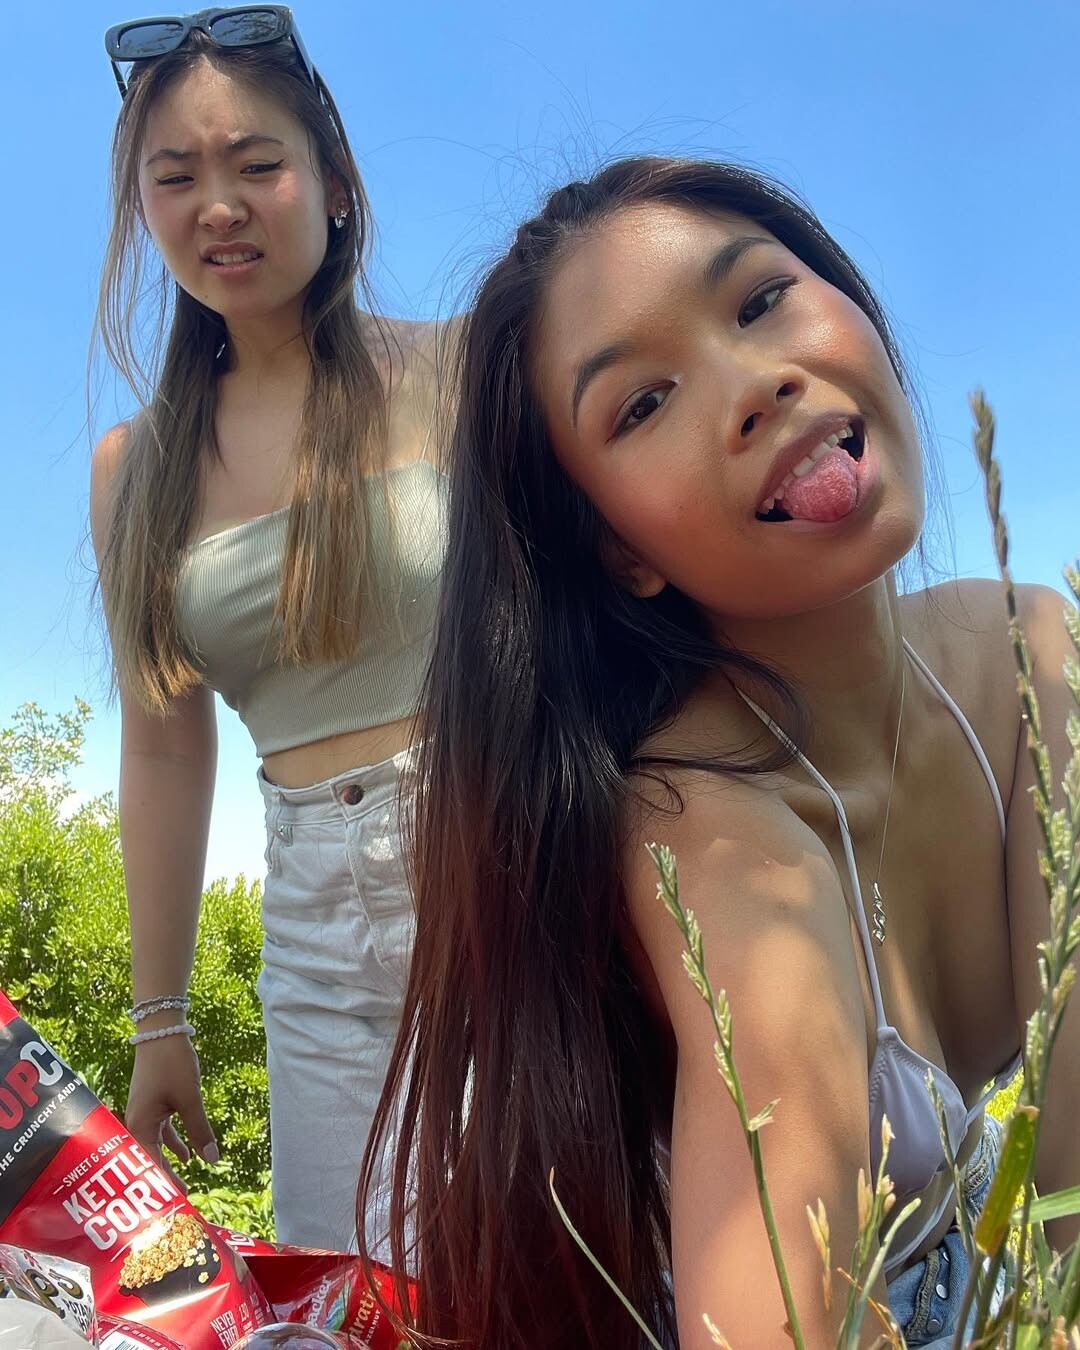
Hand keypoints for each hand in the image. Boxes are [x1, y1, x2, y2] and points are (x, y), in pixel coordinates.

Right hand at [124, 1033, 218, 1189]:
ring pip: (156, 1147)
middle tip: (178, 1204)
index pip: (148, 1166)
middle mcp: (136, 1123)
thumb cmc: (172, 1064)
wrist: (162, 1030)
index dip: (161, 1186)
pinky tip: (188, 1157)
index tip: (174, 1207)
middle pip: (149, 1160)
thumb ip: (200, 1130)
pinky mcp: (153, 1104)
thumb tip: (212, 1161)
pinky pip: (162, 1132)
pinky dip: (174, 1144)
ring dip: (169, 1164)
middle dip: (163, 1181)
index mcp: (139, 1126)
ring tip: (184, 1186)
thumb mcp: (190, 1099)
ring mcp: (144, 1114)